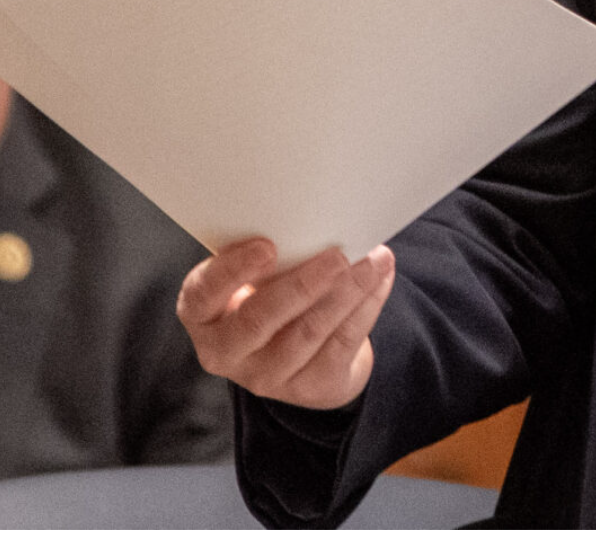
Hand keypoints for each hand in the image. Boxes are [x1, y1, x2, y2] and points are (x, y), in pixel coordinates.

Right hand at [177, 237, 395, 409]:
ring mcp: (264, 376)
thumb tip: (318, 220)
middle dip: (302, 285)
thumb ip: (271, 257)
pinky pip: (340, 345)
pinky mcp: (307, 388)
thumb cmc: (277, 297)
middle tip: (338, 256)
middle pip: (258, 320)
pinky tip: (380, 280)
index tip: (266, 246)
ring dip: (345, 294)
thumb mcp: (259, 278)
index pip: (202, 293)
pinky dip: (365, 308)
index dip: (231, 271)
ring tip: (373, 261)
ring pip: (307, 334)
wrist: (308, 356)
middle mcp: (225, 351)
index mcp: (203, 314)